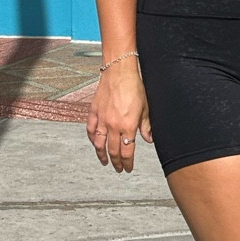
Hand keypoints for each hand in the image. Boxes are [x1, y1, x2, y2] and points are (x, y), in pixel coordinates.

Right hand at [86, 57, 150, 173]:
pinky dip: (92, 139)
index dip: (128, 163)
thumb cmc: (134, 86)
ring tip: (105, 162)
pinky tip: (94, 143)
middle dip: (116, 163)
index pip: (127, 152)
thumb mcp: (145, 107)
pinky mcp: (94, 112)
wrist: (119, 71)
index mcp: (128, 126)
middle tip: (118, 169)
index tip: (128, 168)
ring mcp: (102, 119)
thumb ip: (146, 126)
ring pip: (99, 144)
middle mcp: (113, 125)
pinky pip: (90, 130)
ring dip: (102, 155)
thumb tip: (149, 139)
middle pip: (113, 151)